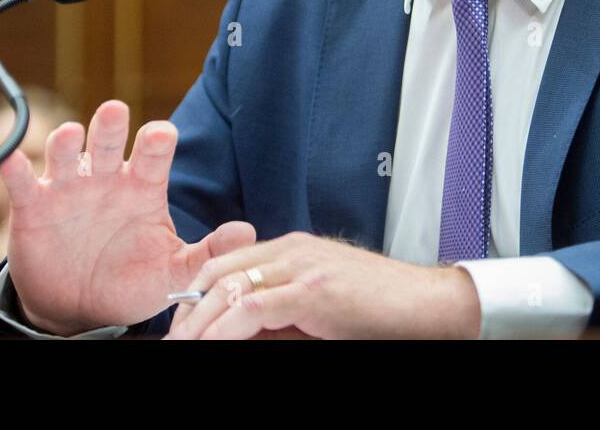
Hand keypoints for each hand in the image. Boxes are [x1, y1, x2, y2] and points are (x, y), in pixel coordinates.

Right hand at [0, 100, 255, 335]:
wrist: (80, 306)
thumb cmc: (131, 279)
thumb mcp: (172, 272)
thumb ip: (206, 253)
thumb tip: (247, 231)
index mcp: (143, 186)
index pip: (153, 154)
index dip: (156, 141)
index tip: (161, 135)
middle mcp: (107, 178)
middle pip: (108, 141)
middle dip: (110, 125)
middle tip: (114, 112)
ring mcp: (69, 188)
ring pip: (66, 153)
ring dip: (65, 142)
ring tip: (69, 137)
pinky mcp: (34, 206)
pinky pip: (23, 181)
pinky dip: (15, 168)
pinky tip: (13, 160)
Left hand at [164, 232, 480, 339]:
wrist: (427, 305)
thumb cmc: (381, 311)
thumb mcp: (318, 310)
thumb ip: (279, 314)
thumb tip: (237, 334)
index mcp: (292, 250)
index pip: (225, 265)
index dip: (194, 298)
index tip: (180, 330)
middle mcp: (292, 250)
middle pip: (218, 274)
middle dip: (188, 314)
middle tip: (172, 344)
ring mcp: (303, 266)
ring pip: (228, 289)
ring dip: (199, 325)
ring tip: (182, 348)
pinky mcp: (314, 290)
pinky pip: (253, 310)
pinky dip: (225, 331)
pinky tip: (210, 347)